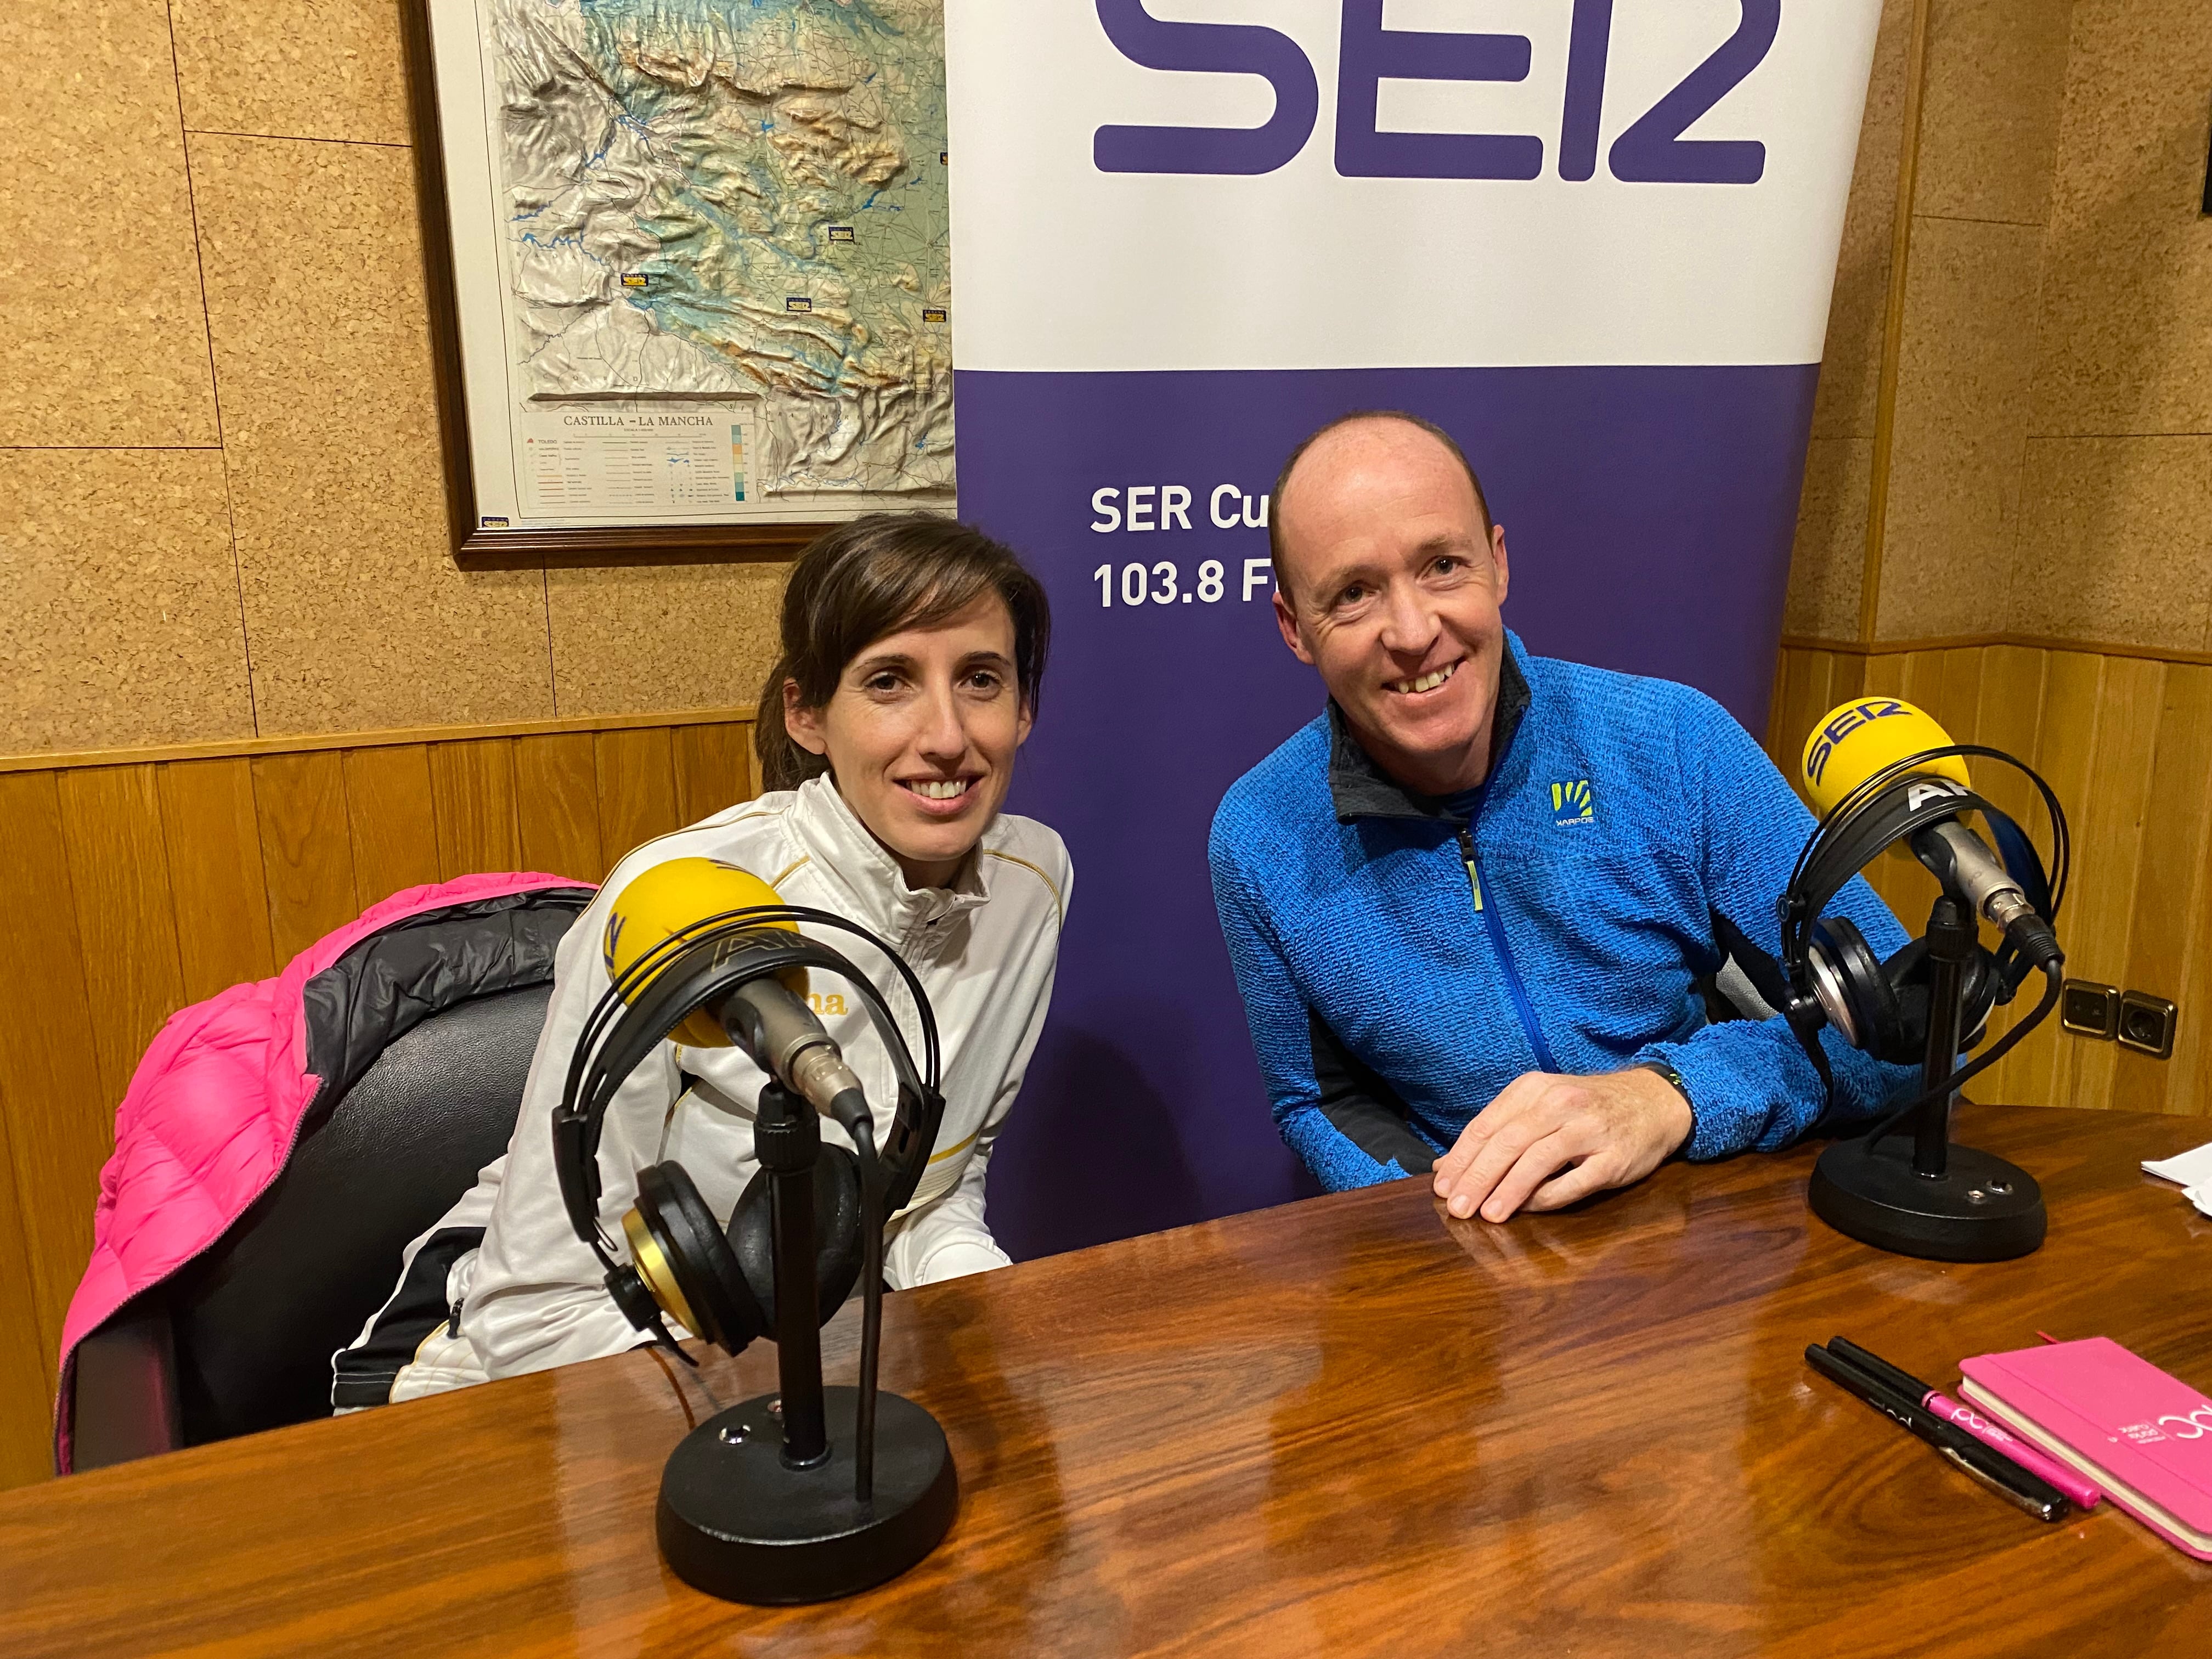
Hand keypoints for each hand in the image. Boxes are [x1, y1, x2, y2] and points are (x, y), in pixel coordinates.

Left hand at [1430, 1067, 1693, 1222]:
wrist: (1653, 1101)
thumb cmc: (1586, 1108)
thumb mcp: (1540, 1106)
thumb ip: (1496, 1132)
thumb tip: (1445, 1167)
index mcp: (1533, 1088)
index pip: (1486, 1126)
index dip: (1461, 1159)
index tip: (1442, 1187)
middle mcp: (1559, 1103)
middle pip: (1507, 1143)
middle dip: (1477, 1178)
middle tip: (1457, 1208)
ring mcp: (1589, 1129)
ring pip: (1538, 1160)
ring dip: (1508, 1189)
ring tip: (1487, 1215)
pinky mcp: (1613, 1157)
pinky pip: (1574, 1181)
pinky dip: (1548, 1197)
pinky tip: (1529, 1209)